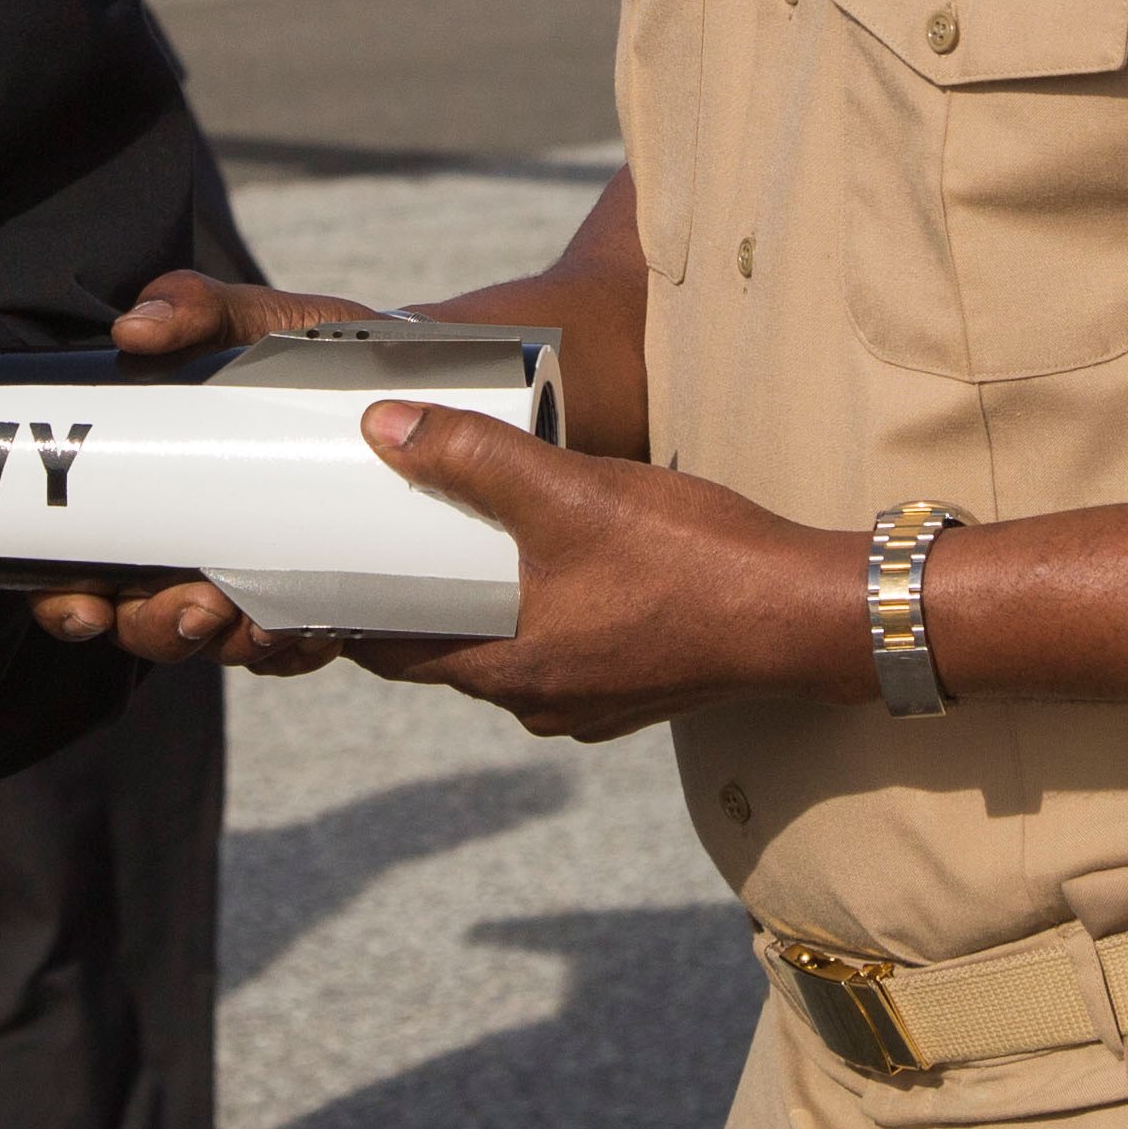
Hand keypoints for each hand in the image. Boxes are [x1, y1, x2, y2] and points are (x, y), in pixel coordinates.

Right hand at [23, 270, 398, 672]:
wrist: (411, 382)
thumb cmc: (315, 353)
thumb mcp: (258, 323)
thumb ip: (197, 309)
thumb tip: (133, 331)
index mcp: (155, 492)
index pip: (83, 566)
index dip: (69, 603)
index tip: (88, 608)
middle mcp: (189, 545)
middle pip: (140, 623)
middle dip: (158, 630)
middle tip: (198, 608)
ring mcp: (251, 578)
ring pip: (214, 643)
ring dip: (228, 642)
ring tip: (259, 619)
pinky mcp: (314, 600)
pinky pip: (289, 652)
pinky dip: (294, 647)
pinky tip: (313, 627)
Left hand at [343, 399, 825, 739]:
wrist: (808, 613)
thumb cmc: (690, 557)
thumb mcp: (569, 490)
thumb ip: (474, 455)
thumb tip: (381, 425)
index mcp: (506, 667)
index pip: (388, 653)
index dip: (345, 614)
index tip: (319, 569)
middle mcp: (538, 701)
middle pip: (439, 654)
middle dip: (406, 605)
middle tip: (380, 541)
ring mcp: (590, 703)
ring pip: (500, 657)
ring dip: (473, 613)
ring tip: (456, 547)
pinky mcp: (635, 689)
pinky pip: (557, 657)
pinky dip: (534, 622)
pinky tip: (547, 574)